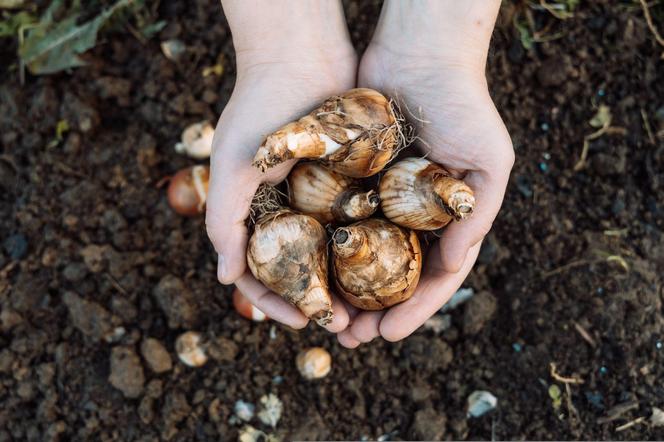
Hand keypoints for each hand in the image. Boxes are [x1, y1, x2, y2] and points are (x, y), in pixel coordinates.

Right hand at [206, 1, 355, 331]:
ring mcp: (320, 194)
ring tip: (372, 308)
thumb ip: (224, 221)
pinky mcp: (351, 177)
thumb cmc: (259, 109)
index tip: (304, 323)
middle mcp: (289, 208)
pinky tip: (390, 266)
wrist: (300, 53)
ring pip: (336, 252)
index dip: (278, 303)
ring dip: (350, 283)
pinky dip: (369, 246)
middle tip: (348, 327)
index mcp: (256, 212)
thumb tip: (226, 280)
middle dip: (322, 301)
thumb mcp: (233, 167)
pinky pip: (360, 220)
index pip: (263, 272)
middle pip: (304, 270)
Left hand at [337, 0, 513, 346]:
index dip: (413, 310)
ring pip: (363, 255)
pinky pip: (340, 219)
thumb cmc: (463, 104)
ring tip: (327, 317)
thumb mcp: (488, 162)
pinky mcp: (354, 179)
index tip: (388, 335)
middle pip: (393, 274)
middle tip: (349, 337)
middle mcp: (415, 214)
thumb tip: (453, 265)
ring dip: (347, 289)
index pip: (432, 276)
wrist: (419, 53)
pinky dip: (329, 248)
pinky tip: (312, 270)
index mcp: (449, 218)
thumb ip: (477, 215)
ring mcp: (384, 198)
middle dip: (374, 309)